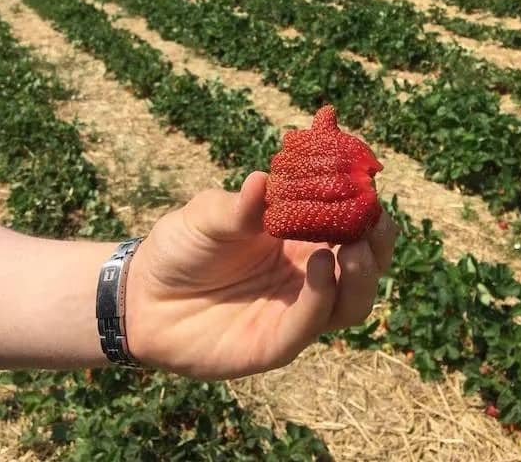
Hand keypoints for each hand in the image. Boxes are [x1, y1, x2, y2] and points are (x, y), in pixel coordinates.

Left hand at [125, 171, 395, 379]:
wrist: (142, 296)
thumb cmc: (181, 246)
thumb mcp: (207, 215)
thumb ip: (239, 204)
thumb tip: (263, 178)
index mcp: (298, 237)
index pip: (349, 224)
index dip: (365, 207)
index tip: (371, 183)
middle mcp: (306, 275)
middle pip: (364, 266)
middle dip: (378, 245)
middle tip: (376, 222)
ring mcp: (295, 310)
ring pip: (351, 302)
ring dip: (362, 276)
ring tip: (353, 247)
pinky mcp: (277, 342)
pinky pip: (311, 323)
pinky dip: (323, 296)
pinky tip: (320, 264)